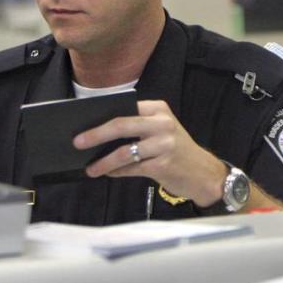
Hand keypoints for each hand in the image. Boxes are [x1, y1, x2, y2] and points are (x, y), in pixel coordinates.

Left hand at [73, 100, 225, 206]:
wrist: (204, 173)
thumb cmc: (176, 150)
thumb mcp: (161, 130)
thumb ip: (137, 128)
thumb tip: (99, 135)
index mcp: (158, 109)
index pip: (125, 109)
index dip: (102, 116)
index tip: (82, 122)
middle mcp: (162, 124)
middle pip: (122, 125)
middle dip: (96, 134)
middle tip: (78, 142)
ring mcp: (164, 144)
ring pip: (125, 151)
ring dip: (104, 161)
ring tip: (90, 168)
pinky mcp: (163, 165)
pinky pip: (132, 168)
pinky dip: (117, 172)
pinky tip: (107, 173)